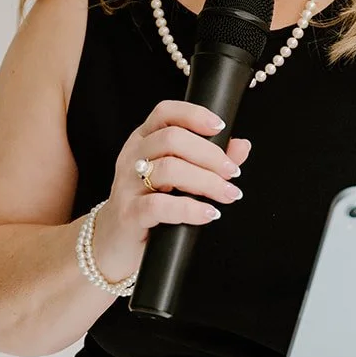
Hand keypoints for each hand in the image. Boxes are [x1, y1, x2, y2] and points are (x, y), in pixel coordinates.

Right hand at [93, 101, 250, 279]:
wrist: (114, 243)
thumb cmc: (148, 205)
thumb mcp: (177, 179)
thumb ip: (209, 160)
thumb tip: (241, 145)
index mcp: (144, 141)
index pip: (166, 113)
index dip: (194, 115)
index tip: (220, 127)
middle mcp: (133, 157)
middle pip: (172, 139)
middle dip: (210, 154)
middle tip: (232, 173)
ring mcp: (127, 185)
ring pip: (169, 169)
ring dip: (206, 182)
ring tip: (227, 194)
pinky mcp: (129, 213)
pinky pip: (160, 206)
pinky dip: (190, 208)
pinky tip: (208, 213)